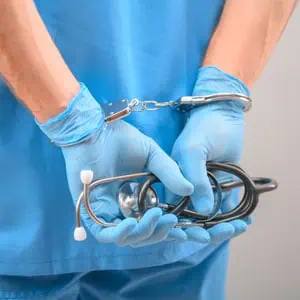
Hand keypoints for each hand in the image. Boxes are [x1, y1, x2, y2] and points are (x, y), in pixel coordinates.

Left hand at [38, 84, 192, 246]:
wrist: (95, 130)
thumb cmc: (122, 140)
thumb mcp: (152, 155)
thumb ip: (169, 173)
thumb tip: (189, 190)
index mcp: (139, 198)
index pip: (158, 222)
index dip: (176, 230)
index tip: (197, 233)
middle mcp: (124, 208)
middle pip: (144, 234)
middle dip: (161, 233)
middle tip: (173, 222)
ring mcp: (107, 212)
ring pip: (127, 238)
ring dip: (144, 232)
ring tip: (157, 215)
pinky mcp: (90, 211)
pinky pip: (104, 234)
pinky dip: (120, 233)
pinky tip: (132, 223)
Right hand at [165, 66, 251, 243]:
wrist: (224, 114)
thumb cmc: (203, 128)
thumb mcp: (193, 150)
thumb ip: (195, 178)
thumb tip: (203, 210)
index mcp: (172, 179)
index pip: (171, 208)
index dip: (180, 225)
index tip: (195, 235)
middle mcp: (185, 185)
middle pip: (191, 215)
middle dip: (205, 228)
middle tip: (224, 232)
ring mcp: (203, 186)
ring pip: (209, 213)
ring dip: (222, 223)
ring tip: (238, 227)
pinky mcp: (220, 184)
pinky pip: (224, 203)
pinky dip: (233, 213)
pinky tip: (244, 220)